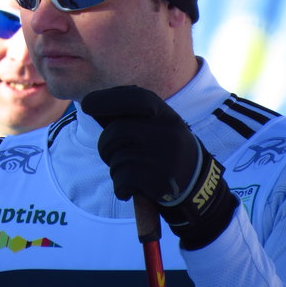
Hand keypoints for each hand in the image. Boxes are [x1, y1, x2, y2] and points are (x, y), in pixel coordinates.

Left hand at [81, 85, 237, 248]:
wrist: (199, 188)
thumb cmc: (165, 153)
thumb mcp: (158, 127)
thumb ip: (131, 117)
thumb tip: (92, 106)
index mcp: (165, 114)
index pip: (133, 97)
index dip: (106, 98)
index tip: (86, 105)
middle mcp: (166, 131)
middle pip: (115, 131)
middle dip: (105, 146)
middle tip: (109, 154)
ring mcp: (165, 156)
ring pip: (116, 159)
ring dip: (115, 169)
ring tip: (130, 174)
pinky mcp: (161, 181)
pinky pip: (122, 181)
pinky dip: (120, 188)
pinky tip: (130, 190)